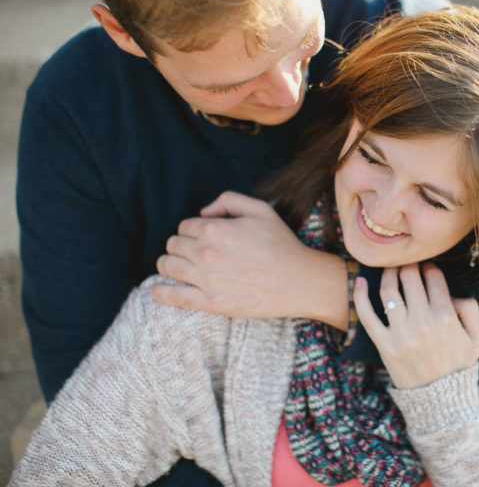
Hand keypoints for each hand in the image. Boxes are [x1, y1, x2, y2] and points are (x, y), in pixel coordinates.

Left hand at [151, 191, 347, 324]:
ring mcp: (207, 280)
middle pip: (173, 245)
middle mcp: (206, 253)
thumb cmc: (282, 244)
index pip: (185, 225)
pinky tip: (155, 289)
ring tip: (176, 266)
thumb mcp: (261, 210)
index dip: (193, 229)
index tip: (203, 237)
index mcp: (216, 229)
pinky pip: (173, 297)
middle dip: (180, 245)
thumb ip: (228, 200)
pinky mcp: (211, 303)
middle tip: (193, 252)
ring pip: (168, 266)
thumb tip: (203, 211)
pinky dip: (160, 292)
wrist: (300, 281)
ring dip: (169, 264)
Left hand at [354, 263, 478, 388]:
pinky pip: (367, 316)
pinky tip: (360, 281)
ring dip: (388, 273)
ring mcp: (401, 334)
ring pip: (389, 290)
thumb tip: (451, 295)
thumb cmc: (459, 366)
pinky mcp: (384, 345)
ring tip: (390, 269)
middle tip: (408, 264)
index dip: (429, 267)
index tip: (427, 267)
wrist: (440, 400)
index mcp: (446, 317)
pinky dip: (360, 296)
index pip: (433, 278)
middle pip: (410, 278)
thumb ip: (472, 310)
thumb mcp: (478, 339)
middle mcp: (423, 322)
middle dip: (409, 265)